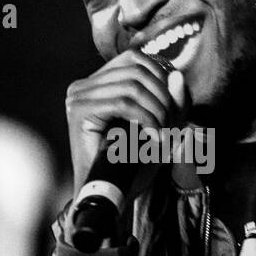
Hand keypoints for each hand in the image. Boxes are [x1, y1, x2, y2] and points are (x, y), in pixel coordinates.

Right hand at [64, 50, 187, 194]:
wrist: (109, 197)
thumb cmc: (132, 166)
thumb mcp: (161, 128)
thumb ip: (173, 102)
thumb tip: (177, 75)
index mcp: (98, 83)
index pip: (135, 58)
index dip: (161, 76)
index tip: (173, 107)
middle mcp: (84, 85)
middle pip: (136, 70)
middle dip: (163, 97)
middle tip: (171, 126)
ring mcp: (78, 96)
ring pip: (132, 86)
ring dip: (157, 111)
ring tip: (162, 136)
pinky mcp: (79, 110)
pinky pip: (123, 102)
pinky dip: (146, 118)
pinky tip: (153, 137)